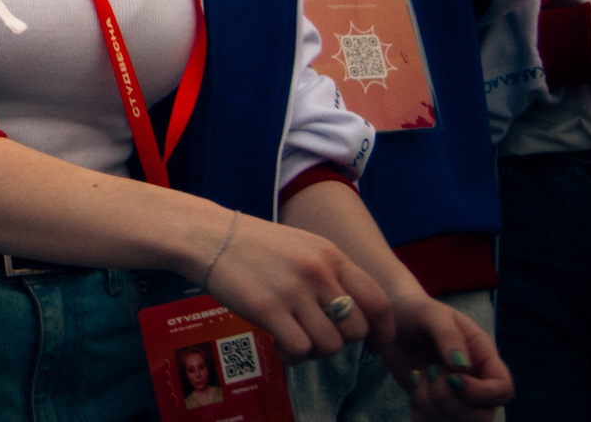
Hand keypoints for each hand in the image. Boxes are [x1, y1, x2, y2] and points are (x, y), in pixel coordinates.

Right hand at [194, 214, 391, 361]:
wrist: (207, 235)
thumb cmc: (254, 244)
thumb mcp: (302, 246)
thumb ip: (331, 274)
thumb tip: (355, 313)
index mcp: (330, 255)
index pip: (378, 302)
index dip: (383, 331)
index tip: (374, 345)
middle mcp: (317, 272)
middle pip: (356, 329)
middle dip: (342, 342)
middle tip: (320, 339)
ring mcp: (293, 291)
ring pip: (330, 344)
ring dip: (317, 352)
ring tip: (297, 342)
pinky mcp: (267, 309)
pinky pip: (300, 349)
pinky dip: (295, 356)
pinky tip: (280, 346)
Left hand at [375, 291, 510, 416]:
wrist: (392, 320)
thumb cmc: (415, 312)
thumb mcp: (431, 314)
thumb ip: (448, 337)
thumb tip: (462, 367)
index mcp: (484, 360)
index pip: (503, 390)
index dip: (481, 393)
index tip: (451, 377)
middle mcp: (476, 384)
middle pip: (483, 417)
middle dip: (450, 402)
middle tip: (429, 372)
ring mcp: (456, 399)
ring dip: (433, 407)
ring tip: (418, 379)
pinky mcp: (435, 408)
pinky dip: (422, 419)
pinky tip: (414, 395)